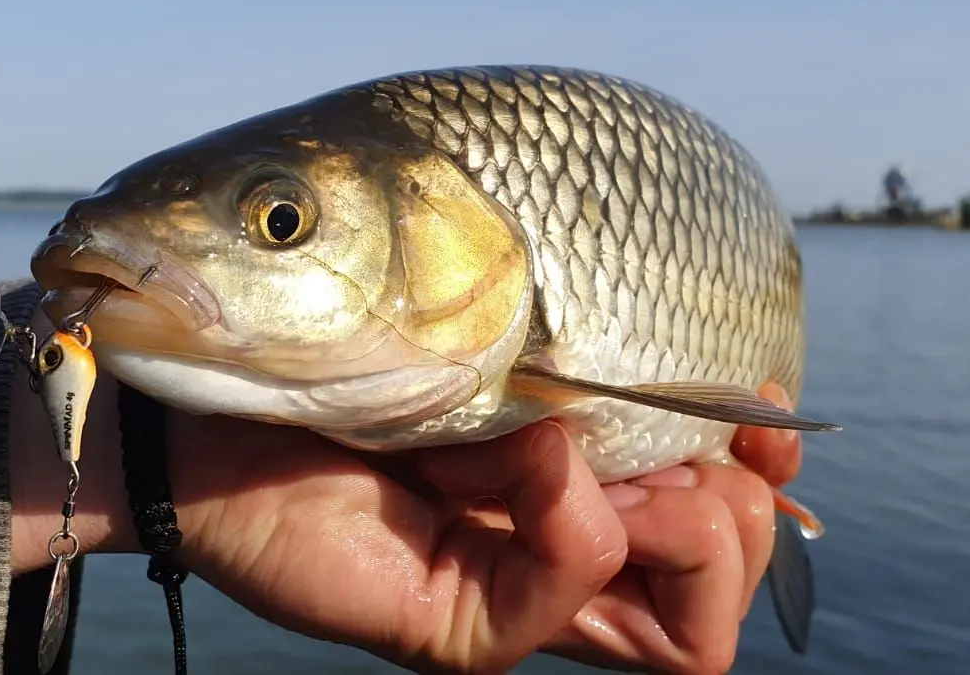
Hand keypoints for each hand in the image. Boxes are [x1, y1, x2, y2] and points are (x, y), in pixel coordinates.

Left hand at [8, 340, 804, 674]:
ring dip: (683, 523)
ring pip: (687, 632)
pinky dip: (576, 517)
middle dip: (738, 501)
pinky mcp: (457, 626)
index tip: (764, 410)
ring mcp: (516, 600)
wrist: (200, 394)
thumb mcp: (496, 339)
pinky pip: (571, 593)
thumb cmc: (336, 343)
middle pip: (730, 584)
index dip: (769, 475)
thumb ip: (605, 369)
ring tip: (591, 445)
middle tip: (670, 432)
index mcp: (582, 485)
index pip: (729, 524)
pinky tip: (529, 448)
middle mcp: (563, 552)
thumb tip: (748, 401)